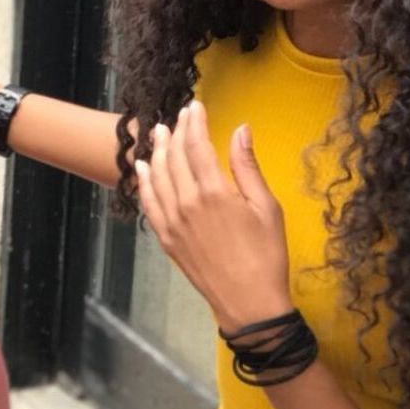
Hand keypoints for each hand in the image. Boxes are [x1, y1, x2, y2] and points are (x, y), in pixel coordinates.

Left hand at [134, 101, 292, 331]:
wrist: (248, 302)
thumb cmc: (266, 255)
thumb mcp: (266, 207)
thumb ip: (247, 166)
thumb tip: (241, 129)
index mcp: (214, 192)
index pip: (197, 145)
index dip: (194, 122)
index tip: (194, 106)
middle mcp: (186, 202)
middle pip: (173, 157)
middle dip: (174, 132)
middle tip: (176, 116)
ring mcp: (171, 221)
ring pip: (156, 176)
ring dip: (156, 152)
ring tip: (158, 133)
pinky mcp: (165, 237)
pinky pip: (148, 202)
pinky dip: (143, 182)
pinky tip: (142, 169)